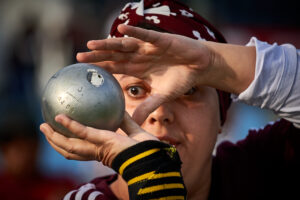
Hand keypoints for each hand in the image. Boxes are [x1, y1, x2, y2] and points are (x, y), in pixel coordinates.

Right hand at [40, 112, 157, 166]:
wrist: (153, 157)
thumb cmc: (147, 149)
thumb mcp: (134, 131)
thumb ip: (126, 122)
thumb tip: (121, 108)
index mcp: (103, 152)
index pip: (82, 150)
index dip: (70, 144)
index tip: (63, 135)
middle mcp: (96, 153)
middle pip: (69, 151)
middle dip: (55, 142)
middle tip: (45, 130)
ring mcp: (98, 148)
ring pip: (68, 146)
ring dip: (54, 137)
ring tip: (43, 126)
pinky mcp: (102, 141)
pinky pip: (82, 132)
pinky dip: (70, 125)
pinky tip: (58, 117)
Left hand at [77, 24, 212, 123]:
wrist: (198, 67)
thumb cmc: (180, 79)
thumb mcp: (161, 96)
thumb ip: (147, 107)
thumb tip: (134, 124)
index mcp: (137, 69)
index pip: (114, 68)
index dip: (99, 70)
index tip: (82, 74)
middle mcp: (139, 57)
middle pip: (114, 56)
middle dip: (97, 57)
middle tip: (78, 58)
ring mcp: (148, 48)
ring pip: (124, 45)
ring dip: (108, 44)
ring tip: (91, 45)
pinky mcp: (161, 41)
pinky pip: (145, 36)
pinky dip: (135, 32)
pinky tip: (122, 30)